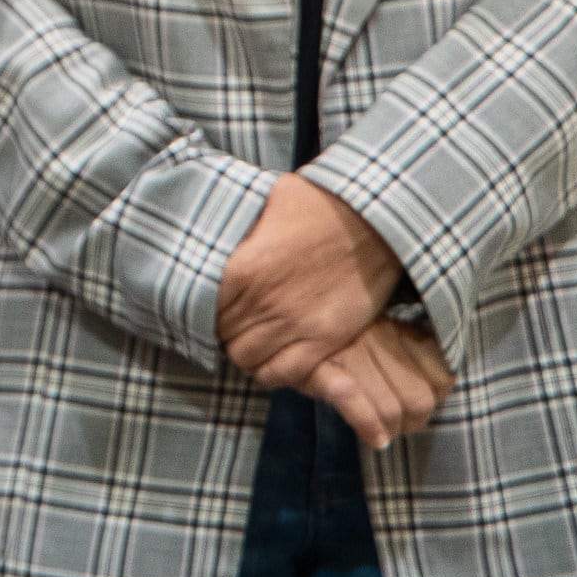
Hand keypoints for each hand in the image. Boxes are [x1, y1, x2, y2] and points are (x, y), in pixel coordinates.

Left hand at [217, 174, 403, 390]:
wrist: (373, 220)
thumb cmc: (317, 204)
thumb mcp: (263, 204)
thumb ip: (236, 233)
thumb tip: (215, 238)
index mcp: (241, 269)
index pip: (202, 306)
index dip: (205, 308)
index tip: (215, 305)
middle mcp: (262, 302)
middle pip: (223, 335)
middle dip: (224, 331)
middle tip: (235, 323)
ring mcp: (295, 324)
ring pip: (247, 358)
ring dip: (246, 352)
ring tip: (253, 341)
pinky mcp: (325, 339)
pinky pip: (284, 372)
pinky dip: (273, 371)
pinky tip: (274, 357)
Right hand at [303, 316, 451, 452]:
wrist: (273, 328)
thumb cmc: (333, 339)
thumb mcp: (376, 335)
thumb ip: (407, 351)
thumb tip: (440, 385)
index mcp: (394, 326)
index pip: (441, 377)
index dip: (435, 399)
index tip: (417, 401)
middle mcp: (373, 334)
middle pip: (418, 400)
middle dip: (412, 423)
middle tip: (398, 424)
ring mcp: (346, 351)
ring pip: (391, 408)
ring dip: (389, 429)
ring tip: (380, 431)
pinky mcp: (317, 368)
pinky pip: (350, 399)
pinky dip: (366, 423)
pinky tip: (374, 439)